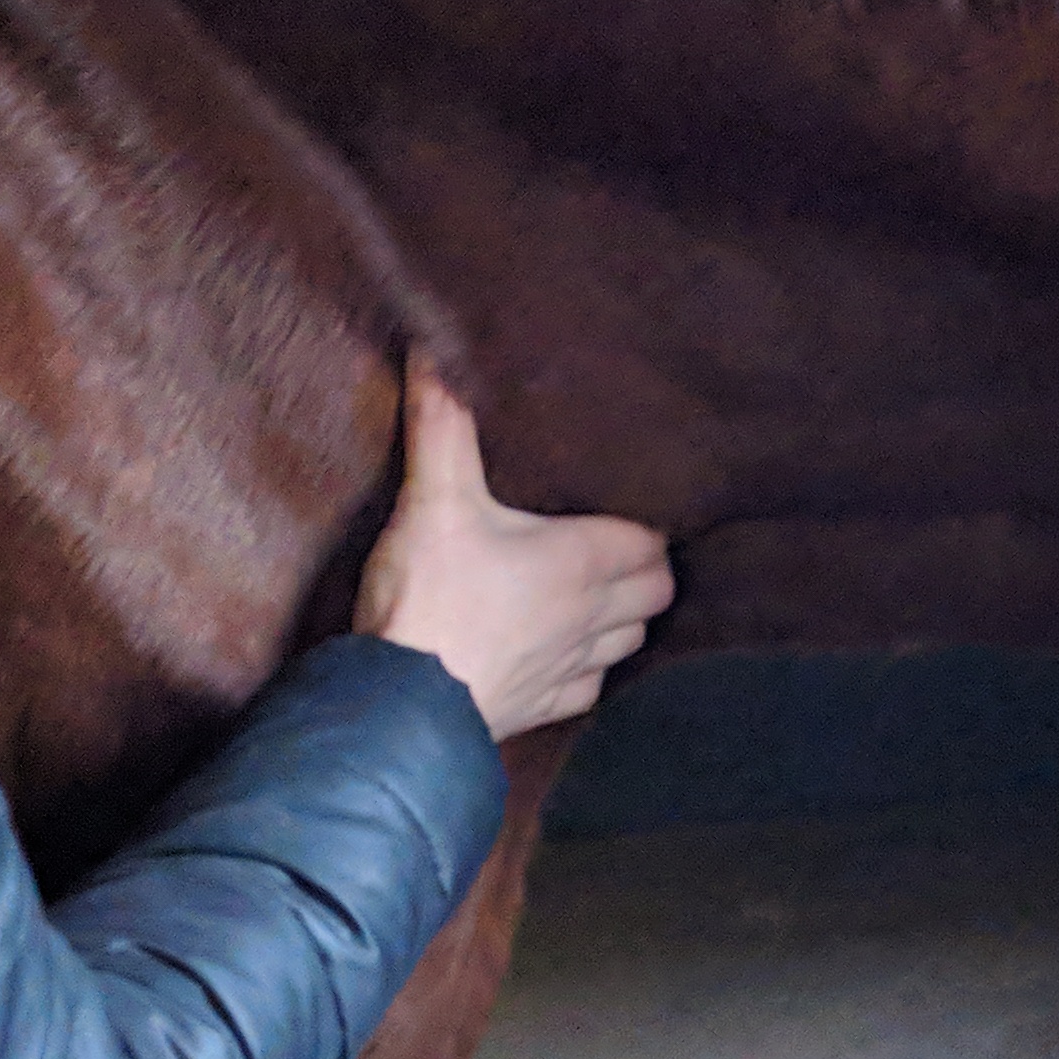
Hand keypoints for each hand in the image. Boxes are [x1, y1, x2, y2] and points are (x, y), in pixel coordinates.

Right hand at [354, 361, 672, 739]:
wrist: (402, 704)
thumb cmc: (430, 598)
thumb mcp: (435, 500)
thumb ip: (442, 426)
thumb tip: (436, 353)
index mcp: (583, 562)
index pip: (653, 541)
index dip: (649, 523)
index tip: (632, 505)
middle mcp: (592, 617)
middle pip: (656, 592)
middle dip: (648, 569)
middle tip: (620, 545)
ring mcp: (573, 667)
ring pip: (631, 639)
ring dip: (625, 616)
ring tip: (598, 592)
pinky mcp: (544, 706)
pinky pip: (591, 685)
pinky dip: (589, 667)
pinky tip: (562, 651)